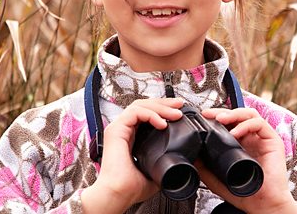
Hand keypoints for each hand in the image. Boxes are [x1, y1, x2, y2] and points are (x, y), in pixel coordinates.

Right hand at [81, 98, 183, 212]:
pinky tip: (162, 124)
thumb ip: (162, 162)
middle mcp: (123, 130)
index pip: (145, 114)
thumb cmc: (130, 188)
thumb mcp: (153, 171)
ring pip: (140, 106)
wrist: (119, 194)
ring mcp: (118, 128)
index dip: (162, 110)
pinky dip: (151, 115)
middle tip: (180, 105)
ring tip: (175, 114)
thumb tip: (178, 161)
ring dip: (160, 107)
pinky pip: (135, 112)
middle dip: (164, 103)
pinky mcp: (116, 129)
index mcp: (130, 136)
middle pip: (143, 105)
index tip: (178, 112)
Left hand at [197, 108, 296, 213]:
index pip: (229, 122)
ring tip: (221, 119)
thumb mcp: (216, 177)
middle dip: (222, 112)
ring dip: (234, 113)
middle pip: (237, 114)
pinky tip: (236, 133)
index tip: (203, 117)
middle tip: (209, 115)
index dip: (216, 117)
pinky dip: (246, 125)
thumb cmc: (243, 192)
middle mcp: (251, 138)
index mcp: (240, 143)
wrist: (261, 204)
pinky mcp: (273, 140)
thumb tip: (190, 152)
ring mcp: (262, 138)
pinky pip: (260, 124)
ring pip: (249, 114)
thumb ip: (204, 164)